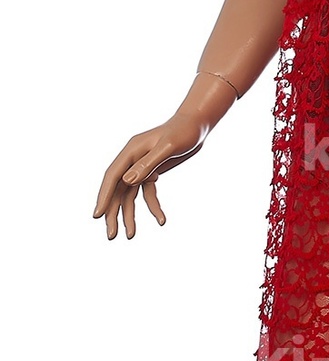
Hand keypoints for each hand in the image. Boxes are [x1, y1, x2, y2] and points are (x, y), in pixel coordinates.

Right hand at [92, 115, 206, 239]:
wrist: (198, 124)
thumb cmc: (183, 131)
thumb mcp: (168, 146)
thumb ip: (148, 163)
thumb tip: (127, 181)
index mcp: (131, 151)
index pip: (113, 176)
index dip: (104, 196)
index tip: (97, 216)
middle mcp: (132, 160)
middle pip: (117, 190)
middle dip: (113, 213)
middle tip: (111, 236)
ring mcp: (141, 167)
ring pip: (129, 195)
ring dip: (129, 215)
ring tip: (130, 236)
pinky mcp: (152, 172)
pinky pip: (147, 194)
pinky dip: (152, 207)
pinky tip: (162, 220)